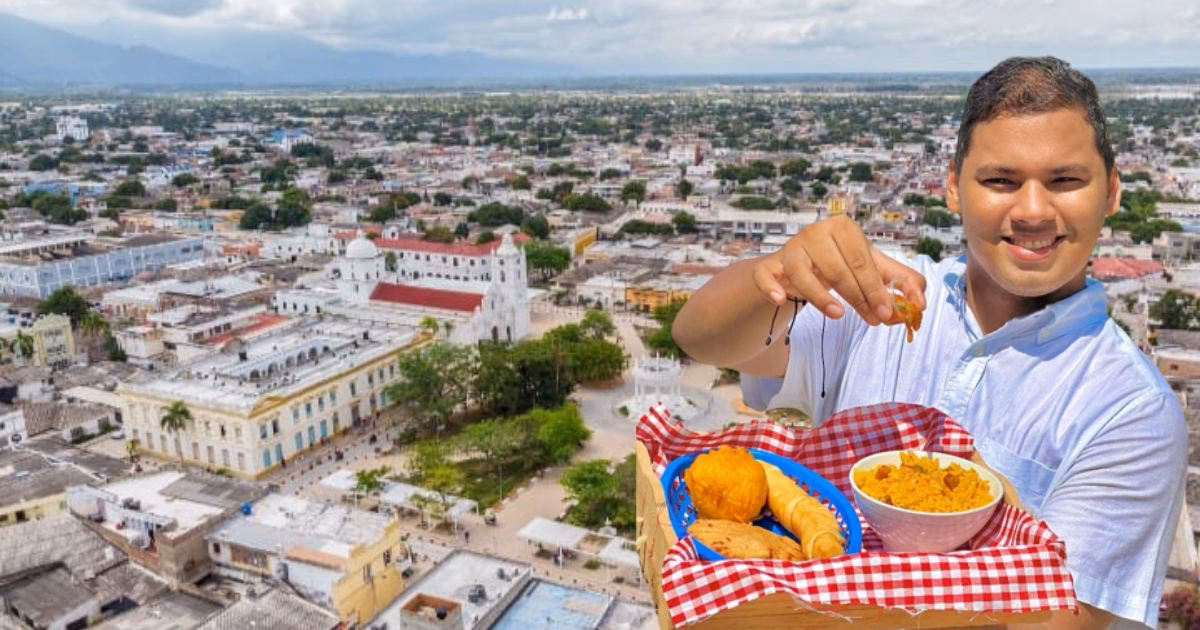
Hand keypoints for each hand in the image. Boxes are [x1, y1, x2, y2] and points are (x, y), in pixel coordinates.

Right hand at [753, 215, 926, 324]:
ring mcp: (790, 248)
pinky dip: (772, 287)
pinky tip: (781, 299)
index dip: (876, 288)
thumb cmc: (841, 263)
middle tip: (873, 319)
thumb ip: (900, 281)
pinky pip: (766, 274)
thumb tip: (921, 303)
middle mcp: (814, 232)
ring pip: (802, 273)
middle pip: (836, 268)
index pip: (861, 260)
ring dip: (820, 297)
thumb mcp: (872, 268)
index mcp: (843, 227)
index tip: (887, 312)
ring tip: (839, 315)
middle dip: (857, 297)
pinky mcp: (771, 265)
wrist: (802, 266)